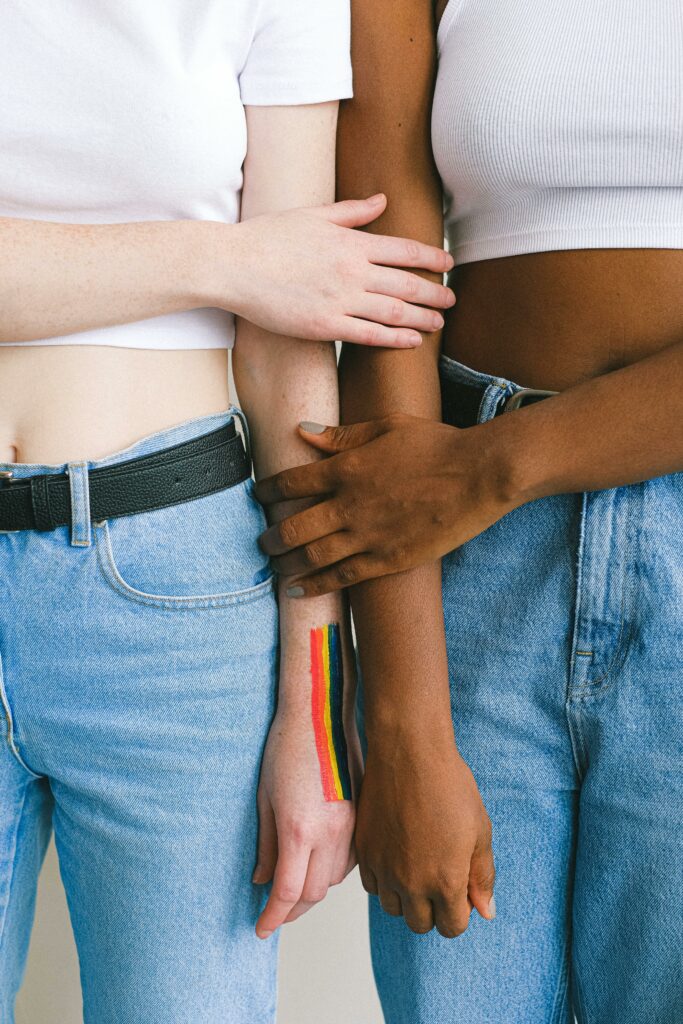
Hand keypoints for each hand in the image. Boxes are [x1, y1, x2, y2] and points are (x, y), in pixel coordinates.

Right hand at [219, 194, 454, 347]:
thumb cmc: (268, 237)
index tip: (448, 265)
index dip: (432, 259)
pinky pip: (369, 335)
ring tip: (439, 323)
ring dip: (422, 318)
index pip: (404, 250)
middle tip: (452, 300)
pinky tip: (412, 341)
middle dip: (434, 292)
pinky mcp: (325, 326)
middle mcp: (352, 271)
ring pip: (394, 311)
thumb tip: (383, 201)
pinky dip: (395, 338)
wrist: (234, 266)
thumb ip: (352, 211)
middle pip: (407, 283)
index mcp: (352, 242)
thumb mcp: (313, 214)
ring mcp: (340, 300)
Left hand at [253, 707, 361, 938]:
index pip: (288, 892)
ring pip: (336, 878)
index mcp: (300, 828)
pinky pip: (353, 858)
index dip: (273, 916)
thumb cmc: (287, 748)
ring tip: (295, 886)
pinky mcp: (364, 814)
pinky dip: (334, 869)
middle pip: (315, 893)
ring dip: (314, 889)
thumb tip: (261, 880)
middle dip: (293, 908)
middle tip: (275, 911)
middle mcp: (332, 831)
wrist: (321, 713)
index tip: (262, 928)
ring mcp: (353, 823)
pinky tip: (319, 862)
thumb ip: (265, 844)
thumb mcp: (265, 797)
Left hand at [255, 413, 516, 594]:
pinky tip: (297, 590)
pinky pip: (342, 577)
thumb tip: (302, 432)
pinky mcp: (388, 559)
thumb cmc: (436, 444)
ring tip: (275, 567)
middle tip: (262, 542)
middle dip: (271, 536)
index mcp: (346, 468)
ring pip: (312, 556)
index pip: (291, 482)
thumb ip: (342, 435)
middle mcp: (349, 505)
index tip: (260, 498)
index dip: (269, 492)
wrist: (478, 475)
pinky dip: (315, 585)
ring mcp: (368, 535)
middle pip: (294, 526)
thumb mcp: (387, 426)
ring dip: (286, 563)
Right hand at [357, 726, 495, 935]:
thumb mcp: (480, 830)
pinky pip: (372, 886)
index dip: (461, 912)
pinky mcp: (364, 851)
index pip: (452, 927)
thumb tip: (486, 910)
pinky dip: (385, 880)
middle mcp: (411, 882)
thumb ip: (482, 876)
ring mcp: (383, 868)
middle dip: (435, 908)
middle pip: (421, 924)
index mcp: (446, 881)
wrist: (408, 752)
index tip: (461, 890)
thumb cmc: (449, 785)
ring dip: (407, 897)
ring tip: (418, 865)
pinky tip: (398, 855)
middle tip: (440, 876)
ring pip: (394, 908)